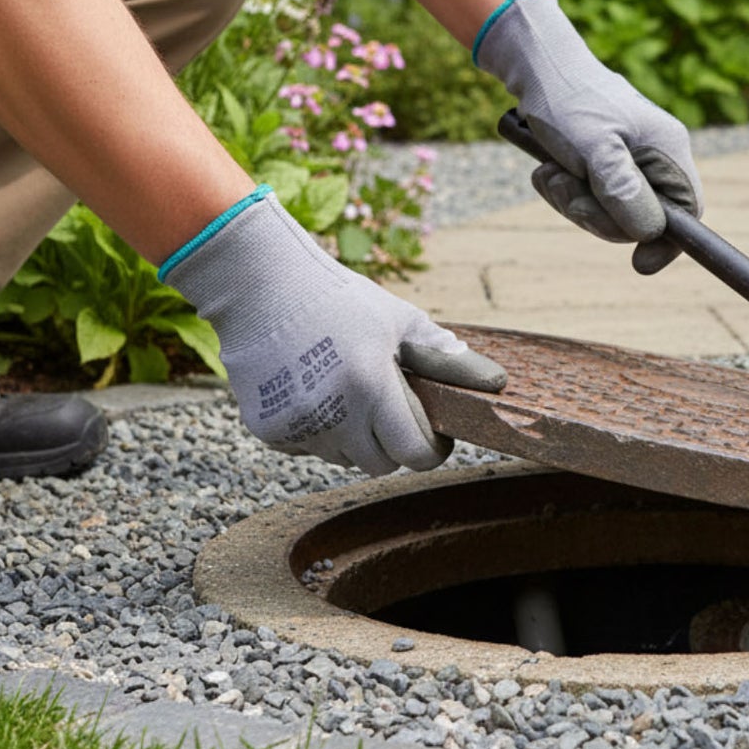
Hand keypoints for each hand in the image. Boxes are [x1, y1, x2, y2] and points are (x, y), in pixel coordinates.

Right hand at [162, 190, 505, 474]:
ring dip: (355, 439)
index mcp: (372, 385)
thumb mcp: (397, 316)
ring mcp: (297, 425)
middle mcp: (334, 413)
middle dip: (394, 445)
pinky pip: (308, 449)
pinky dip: (317, 433)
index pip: (413, 453)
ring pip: (343, 459)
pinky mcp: (267, 429)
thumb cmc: (337, 297)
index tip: (435, 440)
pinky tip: (314, 393)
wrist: (260, 283)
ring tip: (350, 395)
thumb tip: (489, 379)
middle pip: (380, 464)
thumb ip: (441, 352)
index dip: (430, 451)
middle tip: (393, 414)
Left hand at [476, 0, 702, 272]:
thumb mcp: (594, 149)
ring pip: (610, 214)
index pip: (687, 211)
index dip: (668, 242)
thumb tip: (650, 233)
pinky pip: (590, 200)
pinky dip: (565, 192)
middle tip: (566, 188)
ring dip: (574, 201)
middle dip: (598, 214)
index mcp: (667, 149)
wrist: (536, 69)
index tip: (640, 264)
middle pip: (641, 220)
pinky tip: (548, 170)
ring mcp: (629, 163)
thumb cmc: (568, 101)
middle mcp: (654, 157)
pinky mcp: (604, 165)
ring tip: (552, 173)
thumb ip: (623, 190)